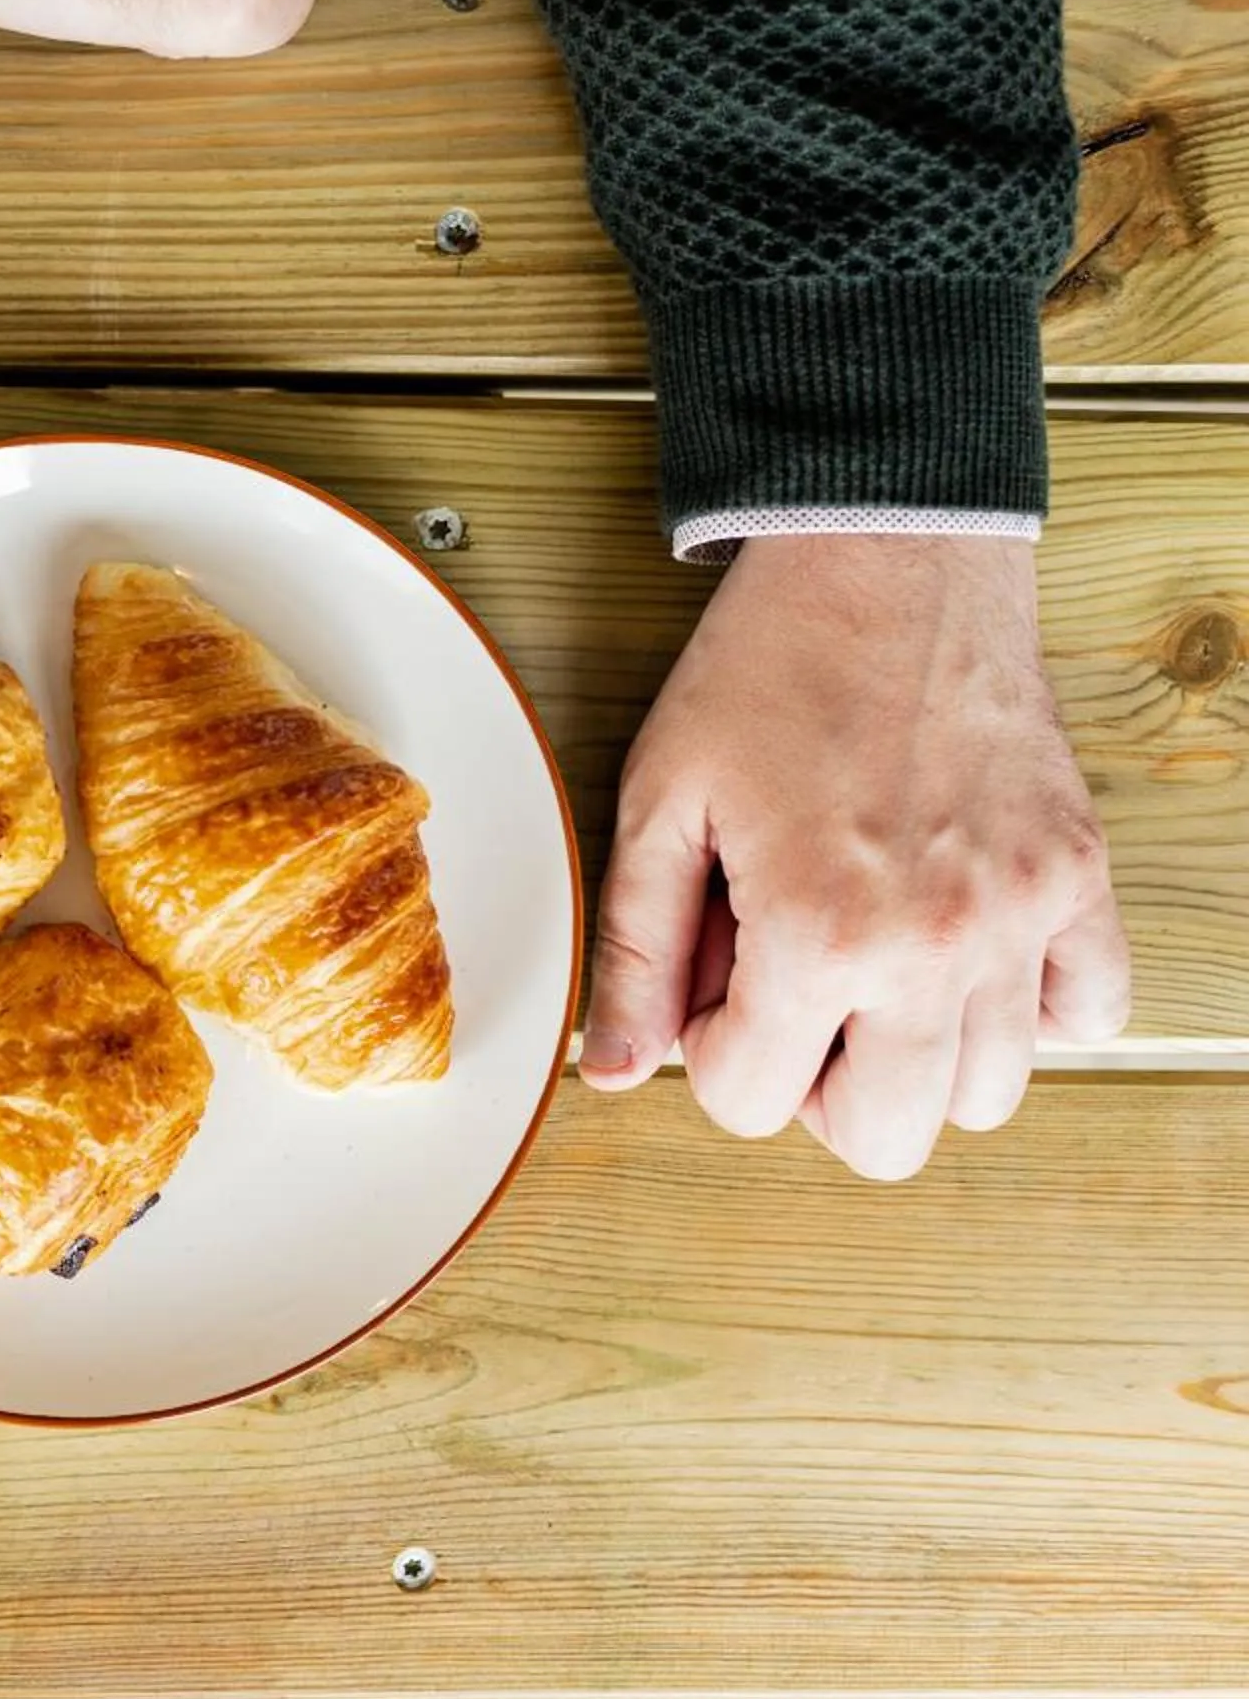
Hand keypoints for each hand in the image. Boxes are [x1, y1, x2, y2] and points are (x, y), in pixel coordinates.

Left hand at [582, 535, 1130, 1178]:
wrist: (889, 560)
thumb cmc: (769, 668)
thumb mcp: (660, 803)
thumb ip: (634, 949)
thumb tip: (610, 1067)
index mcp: (820, 934)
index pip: (747, 1102)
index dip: (706, 1051)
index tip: (708, 980)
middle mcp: (936, 946)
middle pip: (884, 1139)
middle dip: (813, 1090)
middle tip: (785, 999)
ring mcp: (1024, 917)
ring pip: (988, 1095)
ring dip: (917, 1058)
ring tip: (868, 971)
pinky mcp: (1081, 878)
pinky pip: (1088, 1013)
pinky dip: (1028, 1011)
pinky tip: (960, 953)